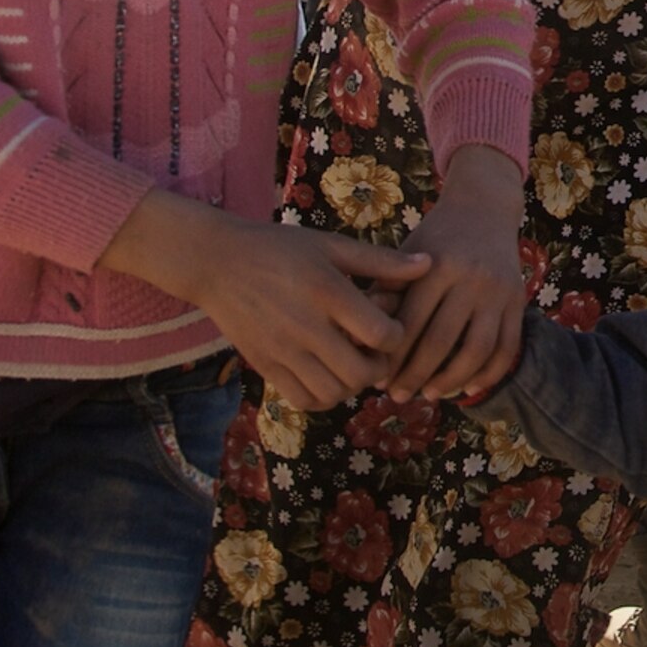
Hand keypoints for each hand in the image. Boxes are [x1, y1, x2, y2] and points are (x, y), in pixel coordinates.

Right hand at [101, 189, 427, 409]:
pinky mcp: (265, 366)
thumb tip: (429, 265)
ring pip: (334, 393)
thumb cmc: (280, 249)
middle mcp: (305, 326)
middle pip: (360, 373)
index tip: (393, 326)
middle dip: (380, 368)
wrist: (217, 263)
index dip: (398, 336)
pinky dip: (325, 396)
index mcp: (327, 292)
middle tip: (378, 352)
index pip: (380, 334)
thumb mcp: (332, 246)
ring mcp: (282, 351)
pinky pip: (305, 400)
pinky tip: (328, 374)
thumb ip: (381, 261)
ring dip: (354, 385)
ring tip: (353, 362)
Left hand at [387, 143, 529, 399]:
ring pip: (477, 350)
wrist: (485, 207)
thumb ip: (386, 291)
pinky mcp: (519, 300)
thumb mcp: (407, 254)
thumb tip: (361, 342)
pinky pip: (507, 347)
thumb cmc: (435, 236)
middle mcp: (472, 278)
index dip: (392, 356)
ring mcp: (500, 291)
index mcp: (438, 265)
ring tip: (430, 394)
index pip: (411, 322)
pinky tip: (468, 387)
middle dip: (415, 375)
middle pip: (441, 341)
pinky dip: (489, 373)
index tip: (376, 379)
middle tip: (397, 396)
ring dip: (451, 380)